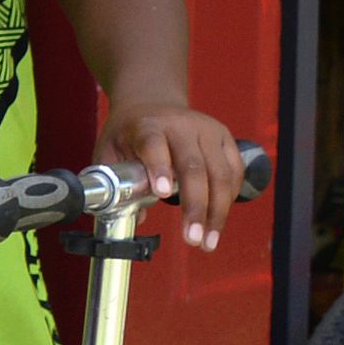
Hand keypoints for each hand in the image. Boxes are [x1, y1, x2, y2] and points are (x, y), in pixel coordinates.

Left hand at [101, 104, 246, 251]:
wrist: (151, 102)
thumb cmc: (129, 133)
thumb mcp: (108, 151)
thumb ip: (114, 183)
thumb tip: (135, 217)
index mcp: (148, 126)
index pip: (154, 145)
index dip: (160, 168)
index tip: (163, 193)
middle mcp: (181, 125)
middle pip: (194, 167)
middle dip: (195, 207)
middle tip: (192, 239)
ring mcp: (207, 130)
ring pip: (220, 173)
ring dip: (217, 212)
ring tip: (207, 242)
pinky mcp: (225, 138)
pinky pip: (234, 171)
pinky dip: (229, 198)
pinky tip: (217, 221)